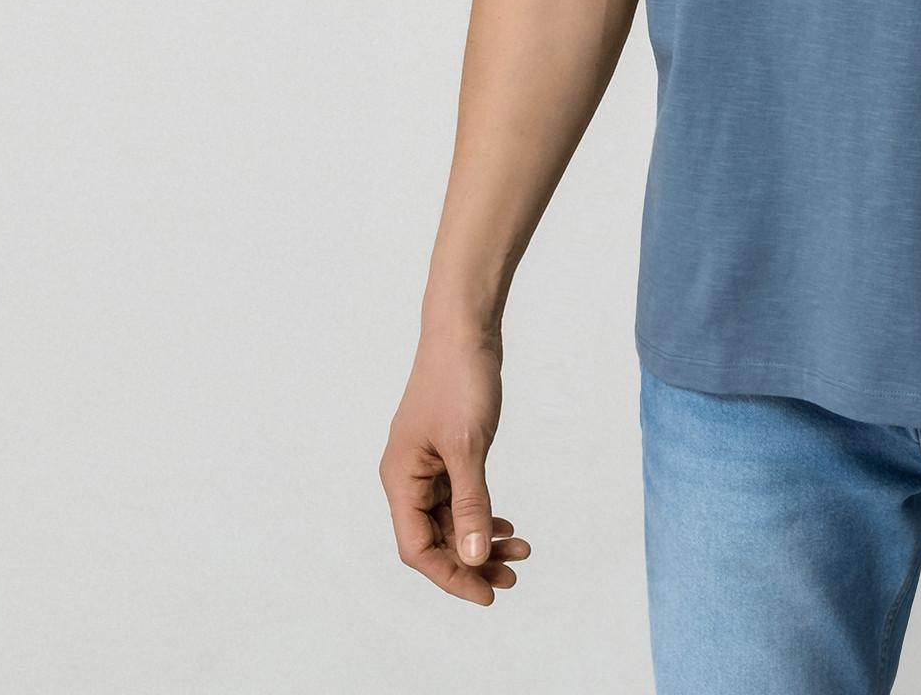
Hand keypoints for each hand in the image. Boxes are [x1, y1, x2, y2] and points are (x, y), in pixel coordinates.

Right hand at [379, 328, 531, 605]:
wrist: (465, 328)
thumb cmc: (459, 380)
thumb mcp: (468, 447)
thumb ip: (471, 504)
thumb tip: (473, 558)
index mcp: (400, 480)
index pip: (417, 548)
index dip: (451, 575)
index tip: (487, 593)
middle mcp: (408, 477)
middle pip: (435, 539)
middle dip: (471, 562)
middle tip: (512, 577)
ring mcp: (428, 464)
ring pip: (451, 520)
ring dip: (481, 539)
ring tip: (520, 553)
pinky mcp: (448, 451)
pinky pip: (461, 497)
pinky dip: (482, 513)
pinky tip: (506, 524)